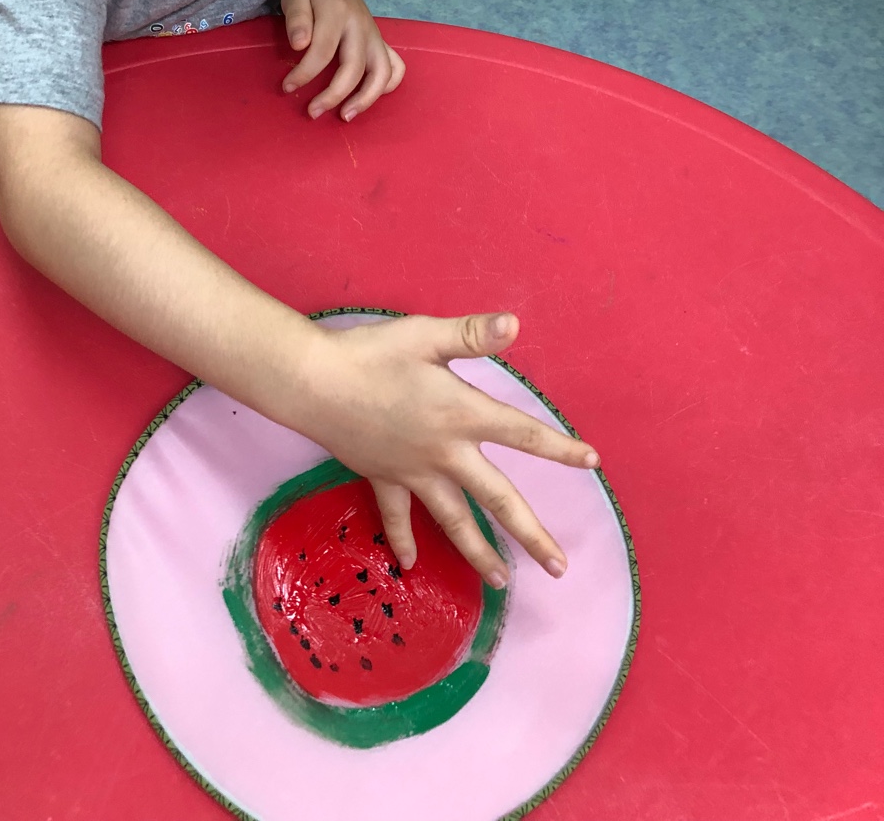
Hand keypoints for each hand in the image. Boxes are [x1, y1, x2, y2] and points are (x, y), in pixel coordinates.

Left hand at [280, 0, 404, 120]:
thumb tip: (300, 45)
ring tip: (346, 116)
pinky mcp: (380, 42)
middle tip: (313, 112)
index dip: (305, 73)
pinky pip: (395, 67)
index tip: (287, 87)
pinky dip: (388, 86)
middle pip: (355, 67)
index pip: (323, 50)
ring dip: (366, 98)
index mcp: (338, 12)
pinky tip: (368, 98)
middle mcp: (361, 26)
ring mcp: (375, 35)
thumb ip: (297, 17)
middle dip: (334, 95)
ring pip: (383, 72)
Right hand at [286, 312, 599, 584]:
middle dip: (530, 534)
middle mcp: (444, 453)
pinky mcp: (382, 478)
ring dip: (479, 552)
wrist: (313, 384)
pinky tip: (409, 566)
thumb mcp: (425, 335)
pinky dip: (403, 541)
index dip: (559, 448)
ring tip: (502, 582)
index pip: (522, 434)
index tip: (592, 463)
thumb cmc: (371, 354)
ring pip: (453, 521)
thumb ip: (472, 334)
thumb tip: (515, 323)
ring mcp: (413, 473)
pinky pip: (397, 517)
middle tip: (559, 568)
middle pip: (497, 499)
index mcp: (461, 414)